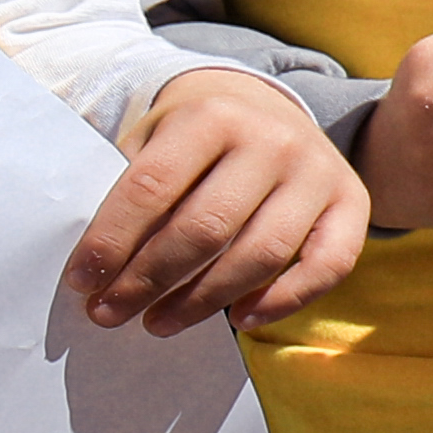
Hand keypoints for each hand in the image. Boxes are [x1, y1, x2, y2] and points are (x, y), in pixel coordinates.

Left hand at [68, 62, 367, 332]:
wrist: (265, 109)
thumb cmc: (192, 142)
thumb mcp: (153, 142)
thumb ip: (132, 192)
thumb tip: (94, 272)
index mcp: (209, 117)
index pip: (150, 187)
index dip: (111, 241)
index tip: (80, 282)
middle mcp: (271, 140)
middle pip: (204, 228)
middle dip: (148, 280)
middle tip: (109, 313)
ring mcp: (317, 172)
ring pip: (259, 254)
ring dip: (202, 301)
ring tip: (156, 324)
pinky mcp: (352, 203)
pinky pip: (327, 265)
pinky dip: (283, 300)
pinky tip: (238, 321)